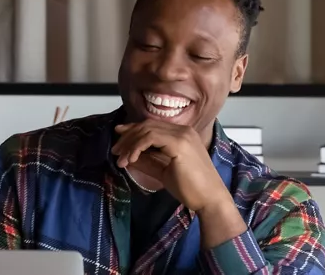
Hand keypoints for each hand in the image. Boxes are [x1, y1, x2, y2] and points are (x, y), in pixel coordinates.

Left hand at [110, 121, 227, 213]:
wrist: (209, 199)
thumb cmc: (190, 188)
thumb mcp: (163, 171)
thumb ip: (147, 161)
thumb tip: (128, 157)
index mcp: (182, 134)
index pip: (152, 126)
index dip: (132, 131)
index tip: (118, 140)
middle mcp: (183, 130)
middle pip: (147, 125)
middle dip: (127, 137)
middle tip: (115, 151)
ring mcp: (182, 135)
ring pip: (146, 130)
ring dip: (129, 143)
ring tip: (120, 159)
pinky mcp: (179, 143)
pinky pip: (150, 138)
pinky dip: (137, 147)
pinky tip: (130, 160)